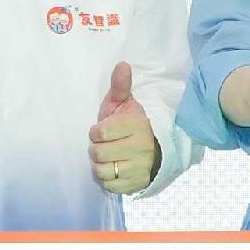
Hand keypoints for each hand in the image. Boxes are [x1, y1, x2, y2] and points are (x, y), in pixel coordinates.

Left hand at [88, 60, 157, 195]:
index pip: (100, 132)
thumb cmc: (130, 124)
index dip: (96, 131)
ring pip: (102, 171)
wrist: (153, 149)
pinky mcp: (137, 185)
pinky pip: (109, 186)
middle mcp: (142, 149)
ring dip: (100, 164)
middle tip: (104, 144)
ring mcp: (140, 169)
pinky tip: (113, 168)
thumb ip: (120, 86)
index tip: (102, 129)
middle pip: (98, 153)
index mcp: (137, 126)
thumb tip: (122, 64)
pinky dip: (106, 178)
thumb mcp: (124, 104)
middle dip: (96, 148)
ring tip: (108, 156)